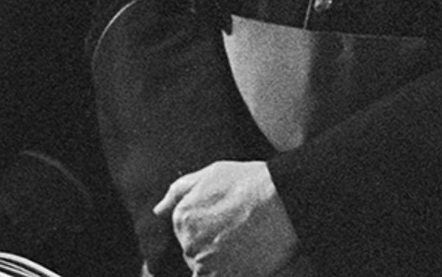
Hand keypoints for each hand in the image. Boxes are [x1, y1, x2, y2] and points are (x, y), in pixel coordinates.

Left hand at [152, 160, 297, 276]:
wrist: (284, 201)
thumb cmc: (250, 183)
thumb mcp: (208, 174)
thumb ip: (178, 193)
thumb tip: (157, 210)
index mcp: (181, 217)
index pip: (184, 235)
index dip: (205, 231)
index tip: (224, 227)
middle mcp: (188, 242)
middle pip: (194, 254)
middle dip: (211, 249)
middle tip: (236, 237)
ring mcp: (205, 262)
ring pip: (204, 269)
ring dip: (220, 263)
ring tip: (242, 247)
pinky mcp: (223, 275)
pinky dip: (221, 273)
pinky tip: (236, 265)